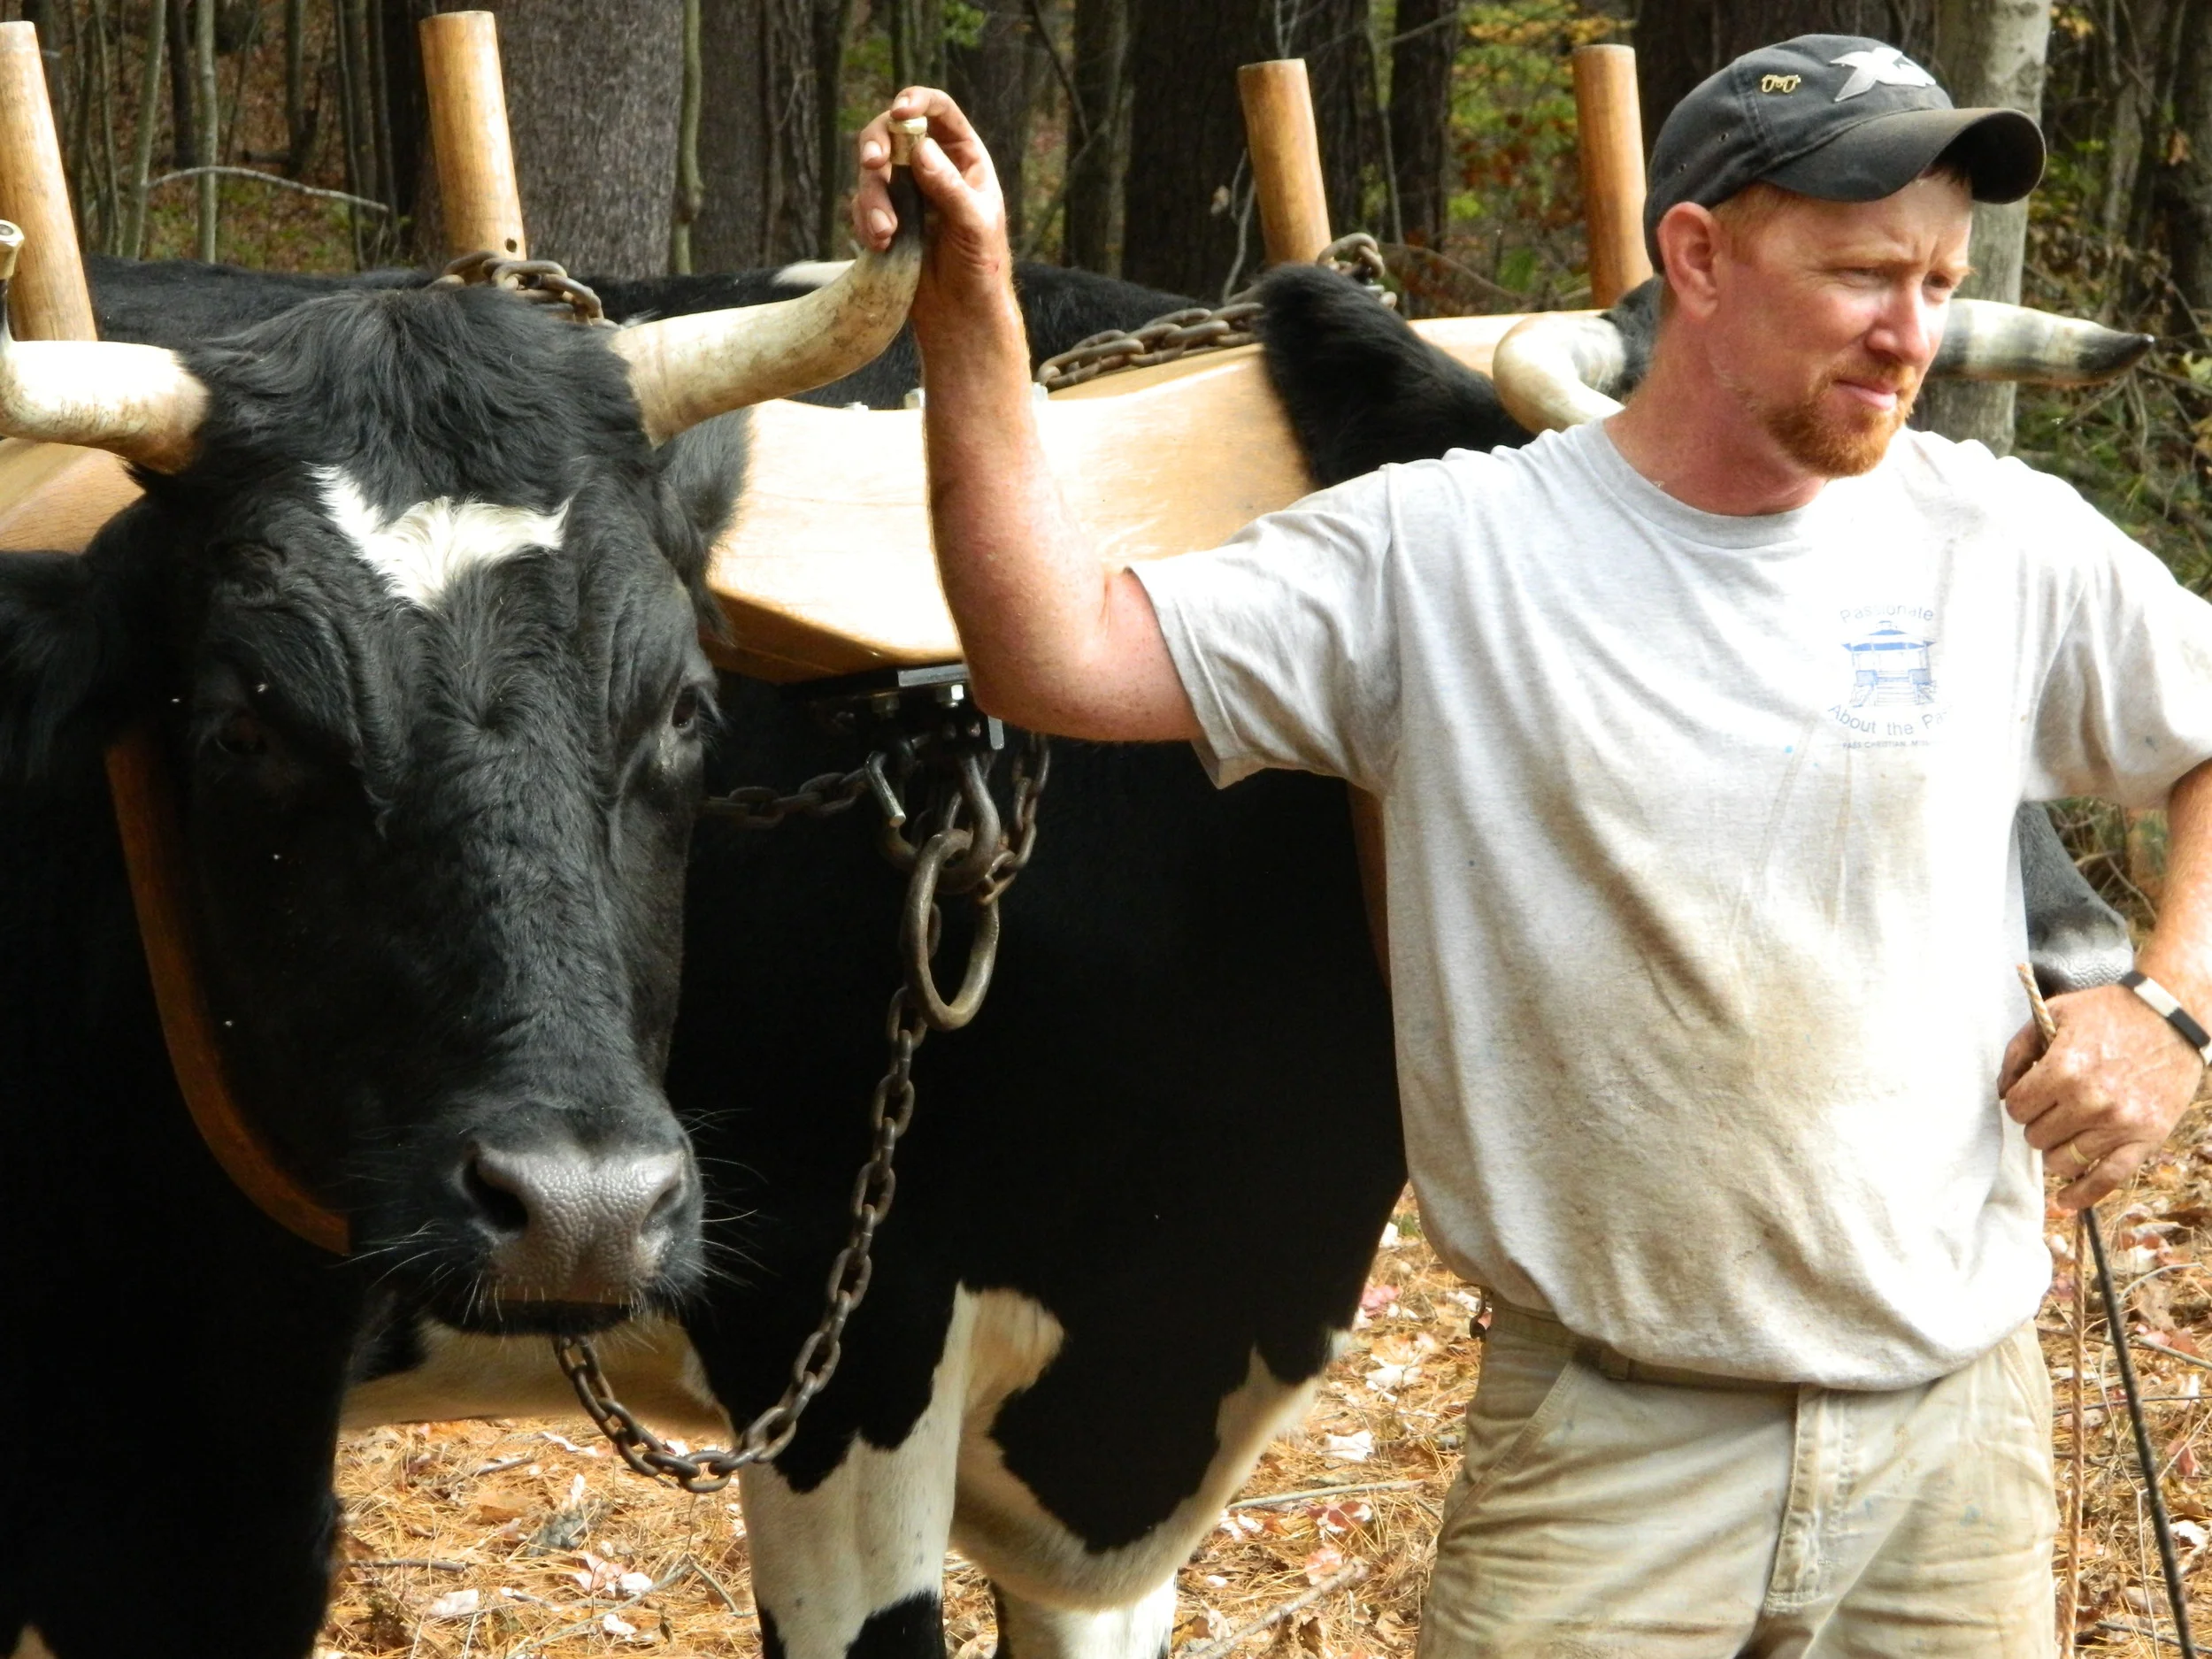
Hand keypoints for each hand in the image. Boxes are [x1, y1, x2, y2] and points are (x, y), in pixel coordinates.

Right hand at [851, 88, 1014, 336]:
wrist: (960, 313)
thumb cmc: (980, 267)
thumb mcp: (974, 225)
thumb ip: (948, 187)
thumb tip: (920, 149)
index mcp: (963, 157)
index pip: (939, 111)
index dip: (916, 101)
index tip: (900, 111)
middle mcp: (931, 166)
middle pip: (891, 132)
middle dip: (877, 144)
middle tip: (871, 163)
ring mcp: (905, 191)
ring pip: (872, 171)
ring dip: (873, 198)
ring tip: (885, 233)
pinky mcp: (885, 216)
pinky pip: (862, 205)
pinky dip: (866, 221)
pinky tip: (883, 245)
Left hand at [2001, 981, 2206, 1208]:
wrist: (2170, 1017)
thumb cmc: (2107, 1014)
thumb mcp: (2053, 1016)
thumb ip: (2018, 1052)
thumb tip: (2001, 1092)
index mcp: (2065, 1069)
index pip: (2016, 1108)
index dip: (2018, 1103)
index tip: (2028, 1096)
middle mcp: (2091, 1100)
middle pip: (2037, 1137)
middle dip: (2037, 1124)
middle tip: (2051, 1109)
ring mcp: (2120, 1123)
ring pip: (2064, 1161)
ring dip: (2056, 1150)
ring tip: (2063, 1134)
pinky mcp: (2146, 1137)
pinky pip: (2109, 1179)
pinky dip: (2084, 1194)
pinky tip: (2065, 1201)